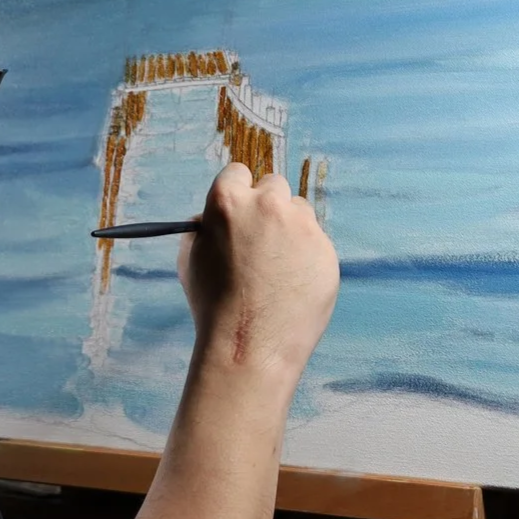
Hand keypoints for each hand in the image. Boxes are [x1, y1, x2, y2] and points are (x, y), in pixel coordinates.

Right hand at [176, 163, 339, 377]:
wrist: (250, 345)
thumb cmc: (213, 306)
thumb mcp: (191, 259)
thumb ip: (205, 228)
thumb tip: (212, 220)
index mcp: (229, 201)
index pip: (238, 173)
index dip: (237, 194)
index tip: (240, 213)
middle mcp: (269, 205)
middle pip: (274, 186)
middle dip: (267, 206)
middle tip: (260, 239)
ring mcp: (302, 227)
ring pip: (300, 212)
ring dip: (290, 228)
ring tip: (277, 267)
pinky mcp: (326, 250)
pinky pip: (316, 242)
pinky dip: (307, 256)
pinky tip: (293, 283)